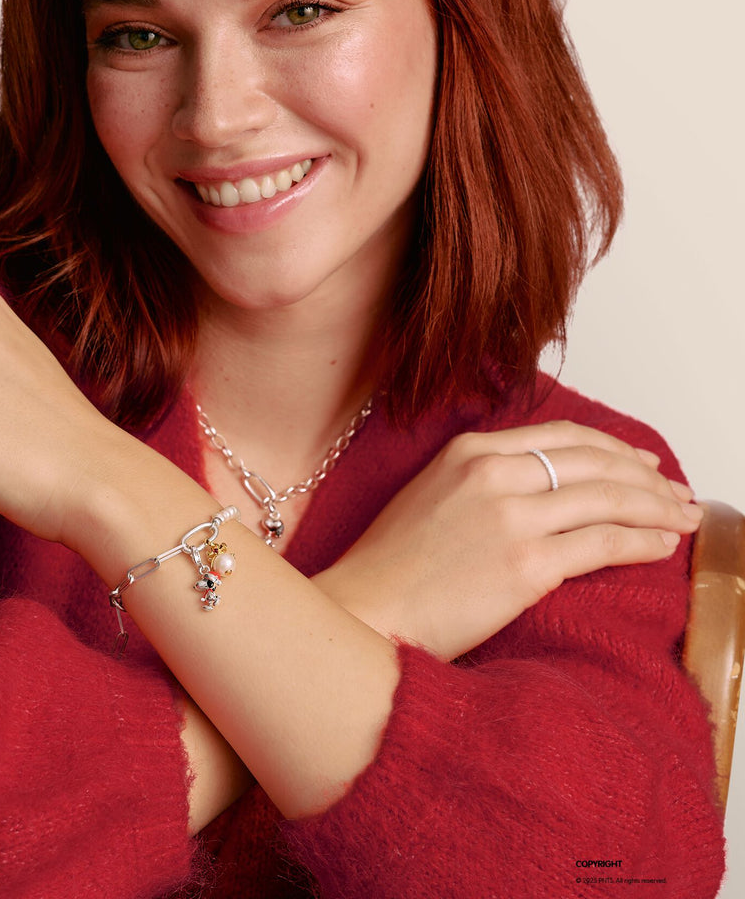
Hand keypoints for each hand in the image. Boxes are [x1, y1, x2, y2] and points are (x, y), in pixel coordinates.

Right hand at [313, 421, 700, 660]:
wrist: (365, 611)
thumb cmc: (391, 566)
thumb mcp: (431, 495)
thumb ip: (482, 479)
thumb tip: (542, 487)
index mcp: (468, 452)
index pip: (562, 436)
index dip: (612, 447)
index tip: (640, 462)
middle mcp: (492, 474)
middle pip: (593, 461)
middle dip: (645, 476)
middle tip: (675, 492)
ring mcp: (511, 517)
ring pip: (607, 498)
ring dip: (655, 507)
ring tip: (681, 518)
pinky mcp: (525, 565)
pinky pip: (603, 544)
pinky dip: (641, 542)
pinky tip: (659, 545)